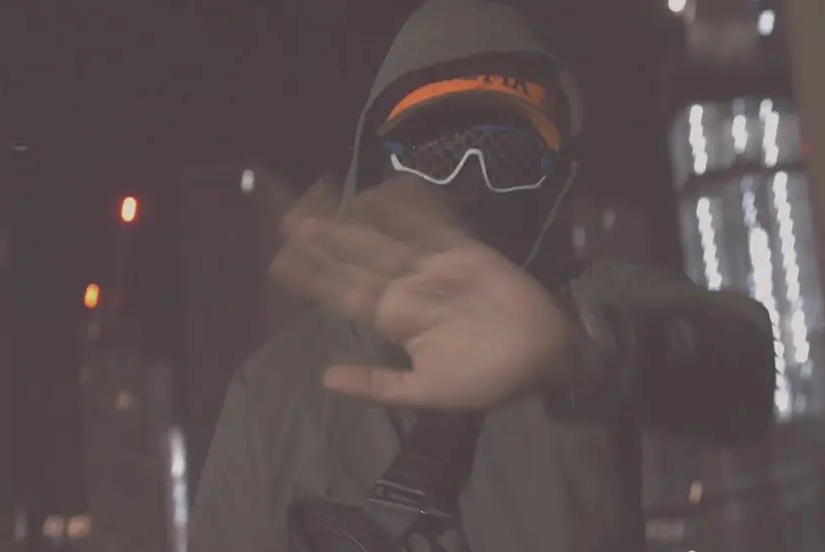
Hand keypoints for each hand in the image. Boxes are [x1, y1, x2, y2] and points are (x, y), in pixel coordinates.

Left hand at [270, 174, 571, 409]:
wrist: (543, 359)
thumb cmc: (486, 381)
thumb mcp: (426, 393)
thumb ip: (378, 384)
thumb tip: (325, 379)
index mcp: (395, 319)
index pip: (344, 293)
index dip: (314, 277)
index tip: (281, 261)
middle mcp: (407, 288)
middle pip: (357, 258)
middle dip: (325, 239)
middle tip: (288, 218)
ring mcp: (433, 267)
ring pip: (385, 238)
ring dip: (355, 220)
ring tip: (321, 198)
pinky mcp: (463, 252)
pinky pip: (432, 226)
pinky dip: (409, 209)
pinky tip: (380, 193)